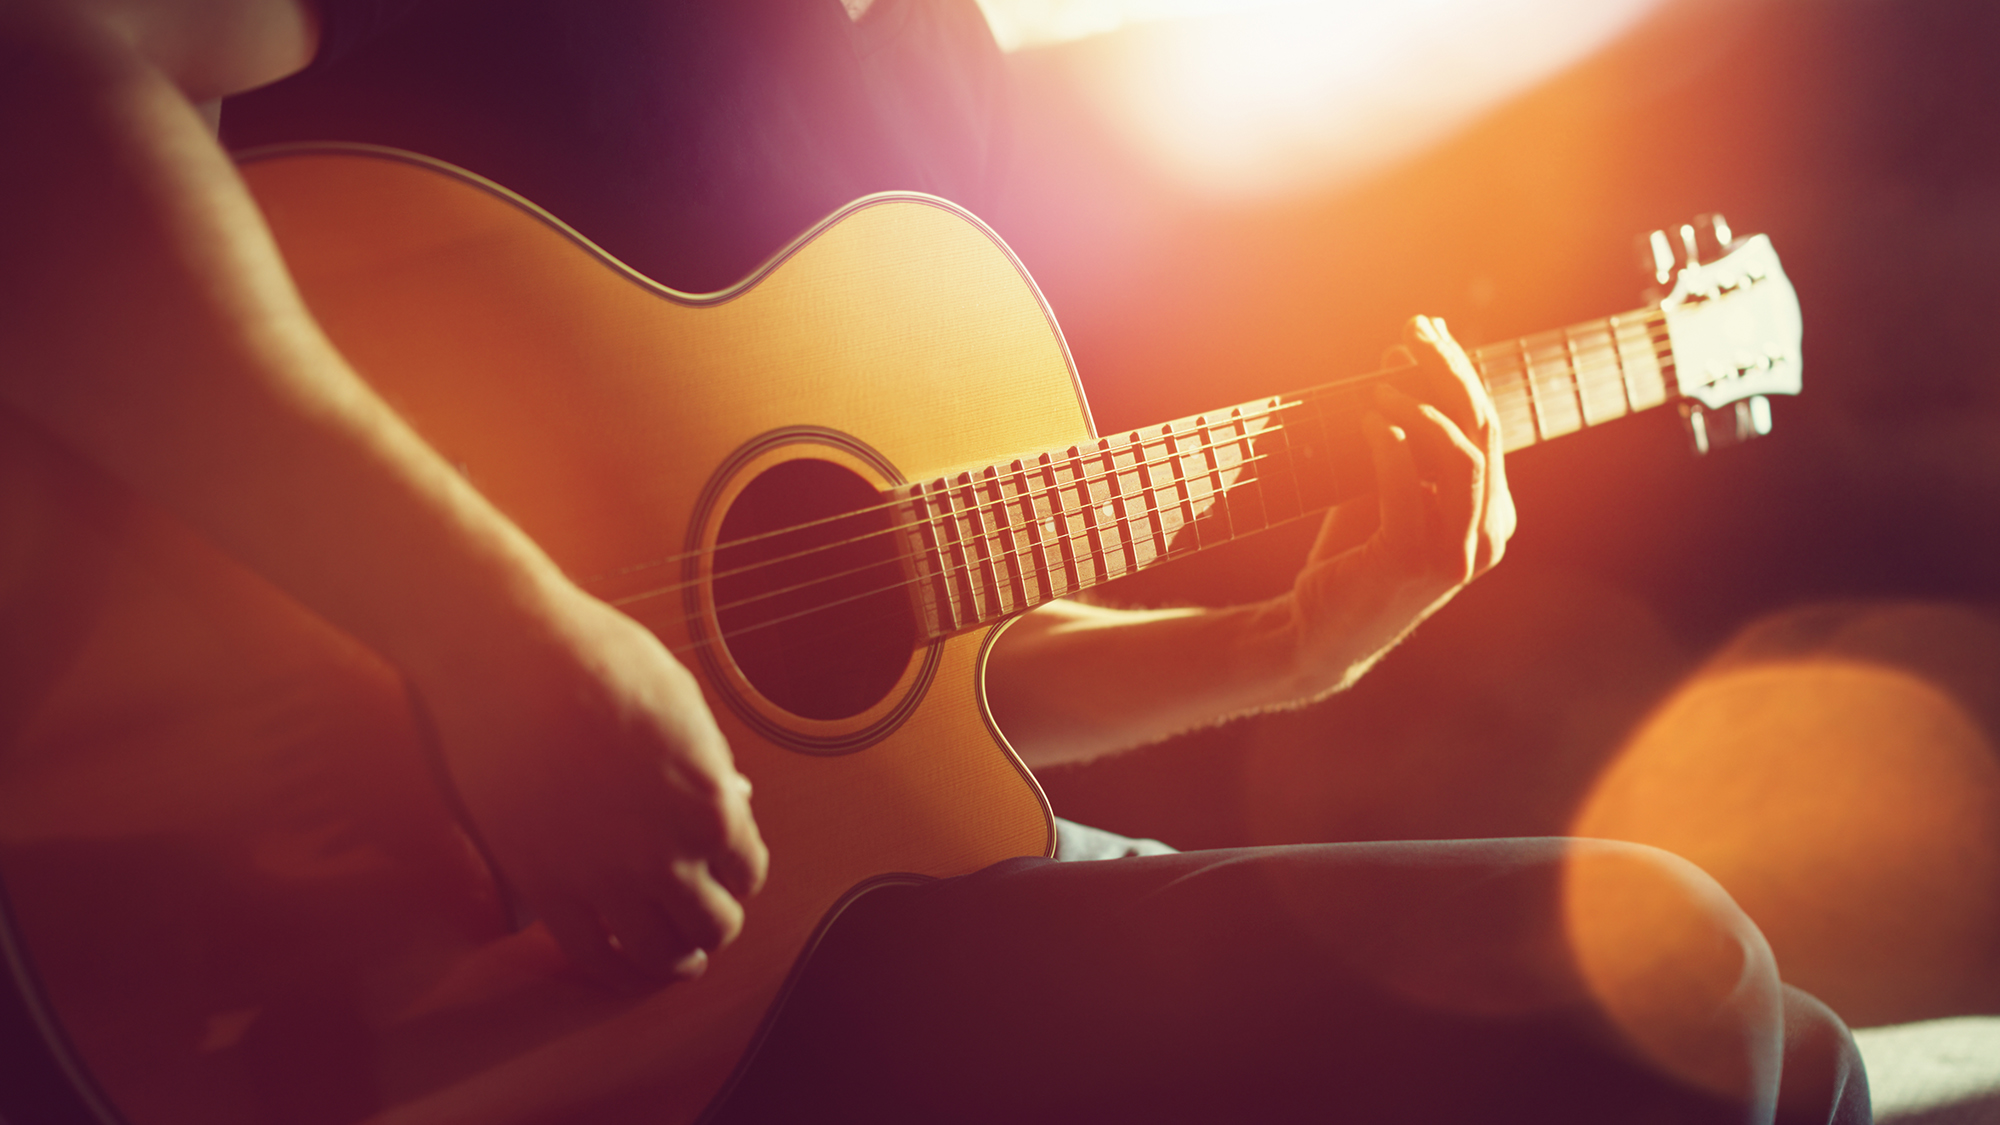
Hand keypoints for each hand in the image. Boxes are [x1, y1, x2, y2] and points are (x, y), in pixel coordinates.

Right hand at [413, 586, 768, 991]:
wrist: (508, 655)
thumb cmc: (595, 662)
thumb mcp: (681, 706)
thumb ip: (707, 765)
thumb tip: (728, 799)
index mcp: (710, 803)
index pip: (747, 872)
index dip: (737, 876)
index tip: (724, 876)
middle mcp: (667, 851)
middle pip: (712, 925)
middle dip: (713, 925)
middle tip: (703, 922)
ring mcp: (605, 875)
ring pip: (658, 954)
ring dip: (673, 961)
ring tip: (673, 958)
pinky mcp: (545, 886)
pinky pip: (590, 955)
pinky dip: (613, 970)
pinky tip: (617, 961)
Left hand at [1280, 314, 1514, 696]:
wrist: (1318, 632)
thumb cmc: (1353, 557)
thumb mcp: (1387, 489)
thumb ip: (1403, 436)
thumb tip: (1400, 358)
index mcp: (1492, 516)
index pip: (1489, 428)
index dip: (1460, 372)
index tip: (1426, 330)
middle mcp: (1486, 536)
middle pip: (1482, 432)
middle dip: (1449, 373)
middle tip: (1414, 334)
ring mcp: (1454, 554)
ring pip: (1460, 457)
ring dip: (1422, 409)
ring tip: (1383, 384)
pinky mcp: (1411, 563)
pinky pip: (1408, 489)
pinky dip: (1390, 447)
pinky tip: (1369, 419)